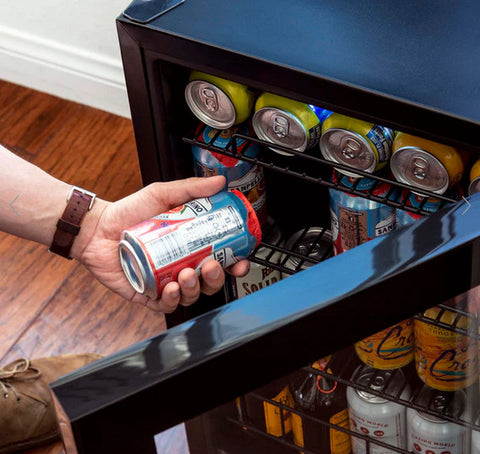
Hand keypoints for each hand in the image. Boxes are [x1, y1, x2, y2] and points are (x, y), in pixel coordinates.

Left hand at [72, 176, 249, 311]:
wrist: (97, 228)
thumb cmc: (129, 212)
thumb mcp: (162, 194)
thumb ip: (191, 188)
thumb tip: (219, 181)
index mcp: (190, 246)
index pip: (220, 258)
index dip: (234, 264)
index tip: (240, 261)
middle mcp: (181, 265)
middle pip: (210, 281)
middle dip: (216, 278)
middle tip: (211, 265)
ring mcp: (166, 281)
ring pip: (192, 294)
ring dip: (196, 288)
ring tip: (188, 273)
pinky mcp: (147, 294)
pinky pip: (167, 304)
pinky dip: (174, 299)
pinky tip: (173, 288)